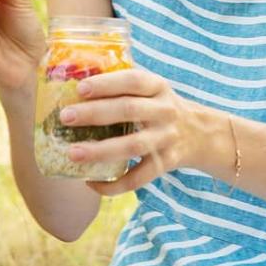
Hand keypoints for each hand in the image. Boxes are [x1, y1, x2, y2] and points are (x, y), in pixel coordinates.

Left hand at [56, 68, 202, 195]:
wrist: (200, 134)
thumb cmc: (158, 106)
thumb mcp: (151, 89)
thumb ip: (122, 85)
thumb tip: (72, 80)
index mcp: (158, 87)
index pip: (133, 80)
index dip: (107, 83)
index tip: (80, 88)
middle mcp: (165, 111)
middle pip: (129, 110)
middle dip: (95, 113)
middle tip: (66, 117)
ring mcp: (167, 139)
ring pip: (133, 146)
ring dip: (100, 151)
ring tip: (72, 153)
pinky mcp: (166, 164)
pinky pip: (139, 178)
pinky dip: (114, 185)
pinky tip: (90, 182)